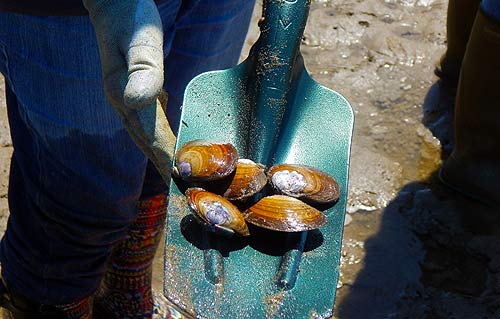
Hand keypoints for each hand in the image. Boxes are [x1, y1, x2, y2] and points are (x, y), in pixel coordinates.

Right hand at [84, 0, 175, 182]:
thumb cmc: (130, 17)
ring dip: (163, 156)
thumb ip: (142, 69)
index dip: (165, 156)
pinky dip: (164, 138)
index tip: (180, 179)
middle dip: (164, 166)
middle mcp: (123, 102)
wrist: (114, 4)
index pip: (149, 133)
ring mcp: (127, 99)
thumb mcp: (139, 38)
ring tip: (179, 177)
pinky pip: (151, 123)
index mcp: (123, 92)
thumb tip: (139, 102)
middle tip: (182, 190)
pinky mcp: (135, 94)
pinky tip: (174, 146)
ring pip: (147, 135)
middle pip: (146, 141)